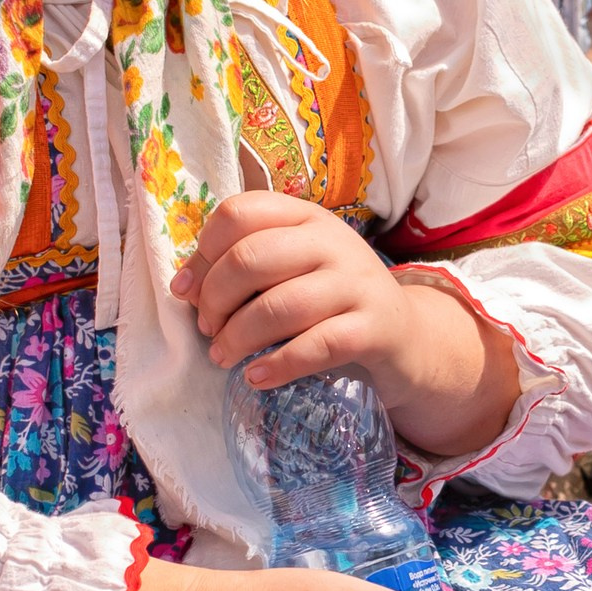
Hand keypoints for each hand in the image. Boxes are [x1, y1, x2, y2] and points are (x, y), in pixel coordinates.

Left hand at [174, 190, 517, 460]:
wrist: (405, 337)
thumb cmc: (331, 302)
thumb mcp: (293, 270)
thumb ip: (244, 267)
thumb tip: (186, 289)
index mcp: (306, 217)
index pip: (239, 213)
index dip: (202, 253)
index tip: (189, 292)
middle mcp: (333, 242)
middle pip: (251, 258)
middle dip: (216, 300)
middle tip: (209, 331)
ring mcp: (357, 284)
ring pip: (280, 305)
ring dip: (238, 337)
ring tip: (224, 357)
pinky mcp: (374, 329)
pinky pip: (317, 345)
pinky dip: (277, 365)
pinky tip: (255, 377)